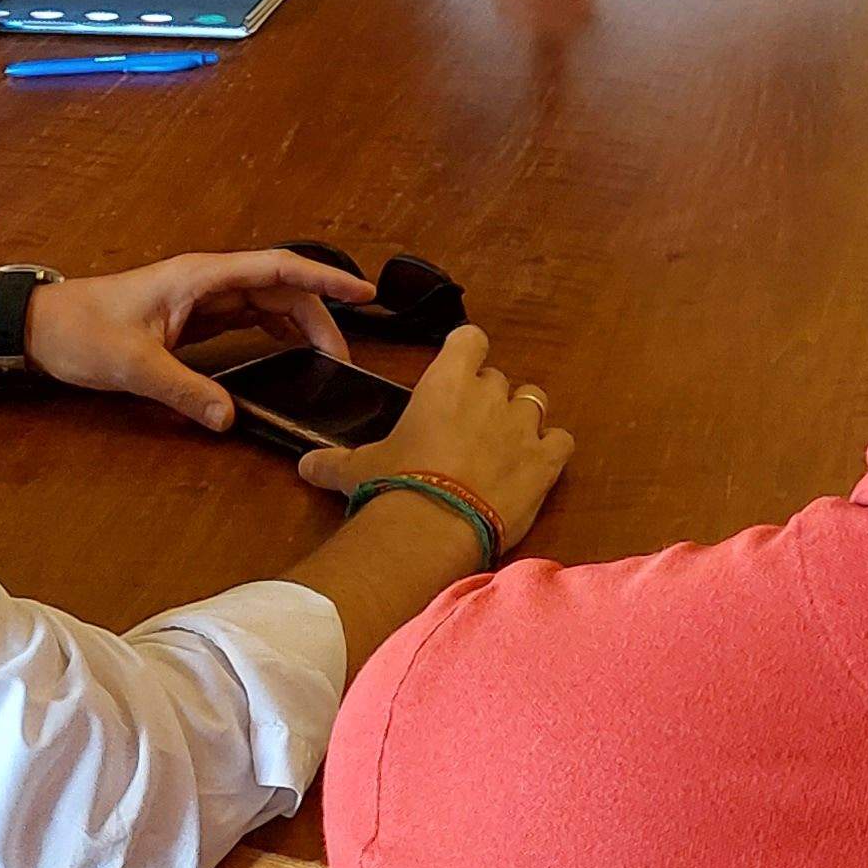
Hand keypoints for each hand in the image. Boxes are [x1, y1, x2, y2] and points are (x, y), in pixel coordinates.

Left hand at [23, 246, 377, 430]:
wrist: (36, 327)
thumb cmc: (78, 332)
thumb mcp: (132, 366)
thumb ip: (184, 392)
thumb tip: (229, 419)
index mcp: (199, 278)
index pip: (278, 268)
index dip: (325, 280)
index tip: (364, 294)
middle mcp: (206, 281)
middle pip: (281, 288)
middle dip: (319, 315)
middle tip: (343, 357)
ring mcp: (199, 298)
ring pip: (267, 303)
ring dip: (299, 325)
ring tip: (324, 359)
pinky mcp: (191, 318)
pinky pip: (247, 318)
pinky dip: (275, 333)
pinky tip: (288, 354)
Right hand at [301, 324, 576, 552]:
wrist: (433, 528)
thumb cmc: (393, 487)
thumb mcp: (357, 469)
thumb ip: (333, 462)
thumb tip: (305, 465)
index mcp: (446, 382)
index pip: (470, 339)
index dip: (467, 350)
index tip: (460, 366)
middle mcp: (488, 395)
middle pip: (498, 379)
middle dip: (488, 398)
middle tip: (470, 428)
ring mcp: (522, 426)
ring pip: (534, 402)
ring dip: (522, 418)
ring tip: (505, 445)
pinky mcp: (545, 461)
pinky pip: (562, 440)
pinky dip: (552, 448)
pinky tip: (538, 463)